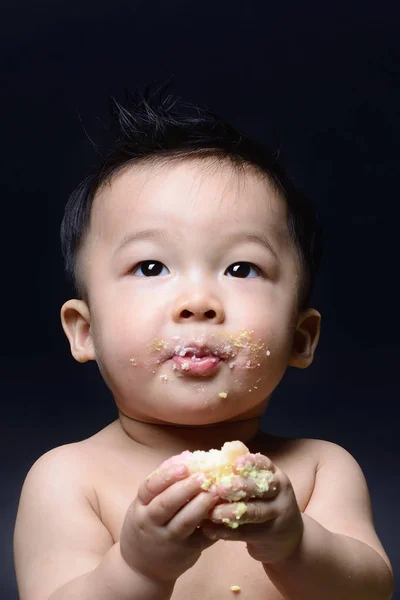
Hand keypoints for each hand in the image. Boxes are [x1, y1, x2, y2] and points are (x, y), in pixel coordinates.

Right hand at [119, 457, 219, 583]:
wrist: (141, 569)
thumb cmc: (147, 527)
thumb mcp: (144, 505)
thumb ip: (162, 485)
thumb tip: (186, 456)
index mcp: (140, 507)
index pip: (150, 487)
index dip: (167, 475)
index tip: (185, 466)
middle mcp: (151, 523)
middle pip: (167, 504)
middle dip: (186, 488)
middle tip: (204, 476)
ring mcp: (168, 540)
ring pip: (185, 522)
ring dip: (201, 505)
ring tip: (215, 491)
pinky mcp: (185, 552)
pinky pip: (201, 537)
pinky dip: (213, 523)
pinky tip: (224, 511)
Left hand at [201, 452, 303, 564]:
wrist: (289, 538)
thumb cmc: (267, 503)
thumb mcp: (263, 486)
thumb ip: (246, 472)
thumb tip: (221, 451)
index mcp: (276, 476)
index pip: (265, 465)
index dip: (250, 463)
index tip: (234, 463)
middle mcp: (280, 493)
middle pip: (261, 488)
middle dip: (239, 487)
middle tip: (218, 488)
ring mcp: (277, 515)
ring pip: (254, 512)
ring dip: (231, 512)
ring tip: (211, 513)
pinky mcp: (270, 535)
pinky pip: (246, 533)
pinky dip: (226, 532)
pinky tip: (209, 530)